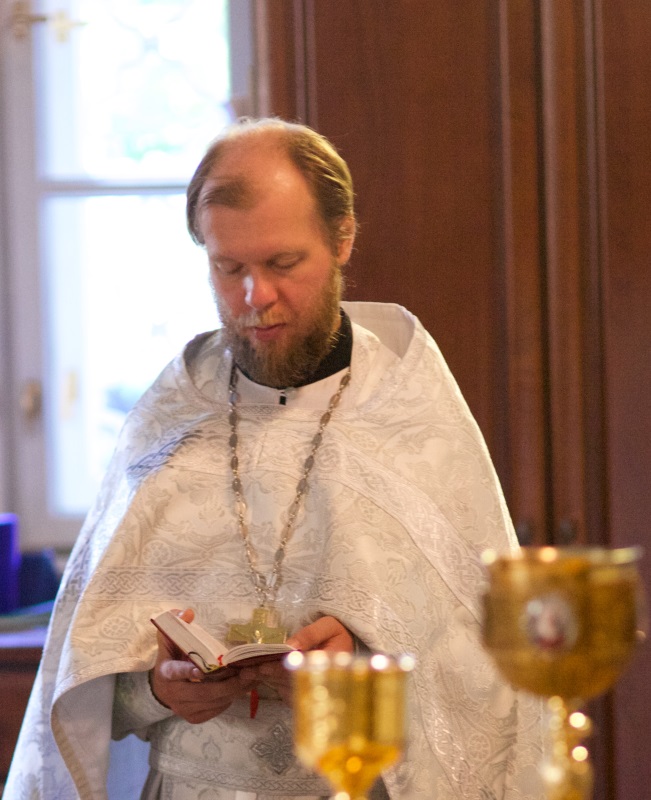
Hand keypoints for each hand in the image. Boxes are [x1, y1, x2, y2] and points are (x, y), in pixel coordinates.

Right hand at [150, 608, 258, 723]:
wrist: (164, 687)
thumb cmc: (172, 658)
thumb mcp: (170, 640)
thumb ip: (177, 625)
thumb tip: (187, 612)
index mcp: (166, 672)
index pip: (175, 673)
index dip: (187, 672)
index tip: (201, 670)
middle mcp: (173, 694)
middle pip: (202, 692)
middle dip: (227, 683)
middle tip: (247, 672)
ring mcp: (183, 709)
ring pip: (213, 702)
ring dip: (234, 691)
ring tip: (253, 678)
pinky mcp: (194, 718)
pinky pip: (216, 710)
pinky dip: (231, 698)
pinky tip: (244, 687)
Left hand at [238, 615, 353, 704]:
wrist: (345, 645)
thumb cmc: (337, 633)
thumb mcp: (328, 626)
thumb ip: (311, 634)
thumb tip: (290, 646)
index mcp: (328, 665)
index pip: (300, 670)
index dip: (280, 669)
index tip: (263, 665)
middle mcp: (320, 682)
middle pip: (290, 681)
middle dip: (268, 675)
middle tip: (247, 671)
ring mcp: (314, 689)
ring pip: (286, 688)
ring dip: (267, 681)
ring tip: (247, 673)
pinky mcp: (307, 692)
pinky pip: (287, 692)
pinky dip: (273, 684)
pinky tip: (259, 677)